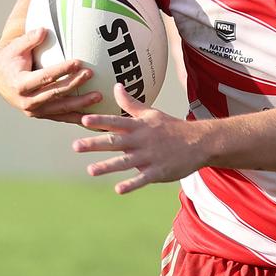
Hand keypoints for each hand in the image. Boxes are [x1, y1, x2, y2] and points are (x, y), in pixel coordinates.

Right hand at [0, 29, 101, 123]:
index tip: (78, 62)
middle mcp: (26, 101)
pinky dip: (76, 118)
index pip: (45, 77)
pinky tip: (92, 117)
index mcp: (20, 84)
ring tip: (98, 96)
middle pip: (55, 93)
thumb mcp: (15, 47)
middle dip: (74, 84)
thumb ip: (29, 39)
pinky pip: (61, 117)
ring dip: (80, 104)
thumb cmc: (10, 58)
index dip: (62, 70)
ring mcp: (34, 111)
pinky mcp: (41, 115)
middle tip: (90, 74)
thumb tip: (43, 30)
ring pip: (61, 108)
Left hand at [73, 84, 201, 193]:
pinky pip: (143, 179)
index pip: (117, 122)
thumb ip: (131, 104)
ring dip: (108, 166)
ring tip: (91, 170)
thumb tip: (116, 86)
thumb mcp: (151, 114)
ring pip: (126, 162)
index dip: (100, 121)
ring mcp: (150, 157)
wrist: (199, 142)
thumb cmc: (172, 127)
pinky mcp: (159, 172)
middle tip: (75, 146)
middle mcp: (142, 141)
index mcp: (140, 126)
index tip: (84, 120)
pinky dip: (132, 184)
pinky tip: (119, 189)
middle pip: (116, 142)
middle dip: (95, 144)